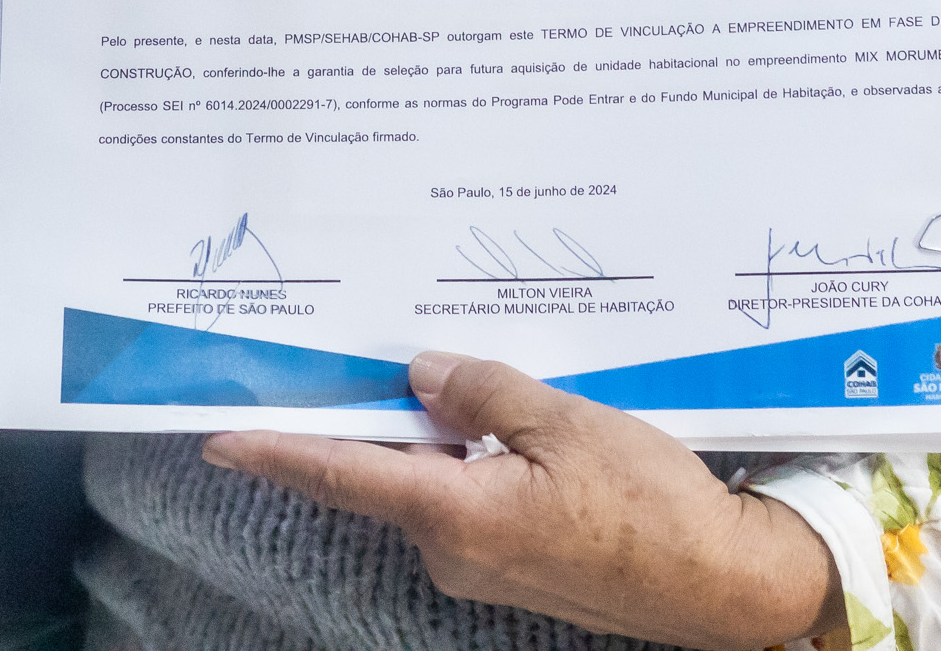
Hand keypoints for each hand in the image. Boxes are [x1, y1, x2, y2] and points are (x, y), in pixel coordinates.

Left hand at [201, 352, 841, 650]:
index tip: (219, 437)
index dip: (277, 452)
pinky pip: (471, 504)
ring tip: (469, 380)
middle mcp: (454, 552)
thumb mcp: (566, 420)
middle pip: (387, 474)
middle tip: (364, 358)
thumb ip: (484, 390)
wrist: (721, 582)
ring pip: (434, 485)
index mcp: (457, 514)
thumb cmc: (651, 503)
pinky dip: (473, 463)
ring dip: (438, 438)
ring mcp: (483, 568)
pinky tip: (510, 429)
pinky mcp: (514, 570)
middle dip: (377, 418)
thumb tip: (422, 371)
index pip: (343, 474)